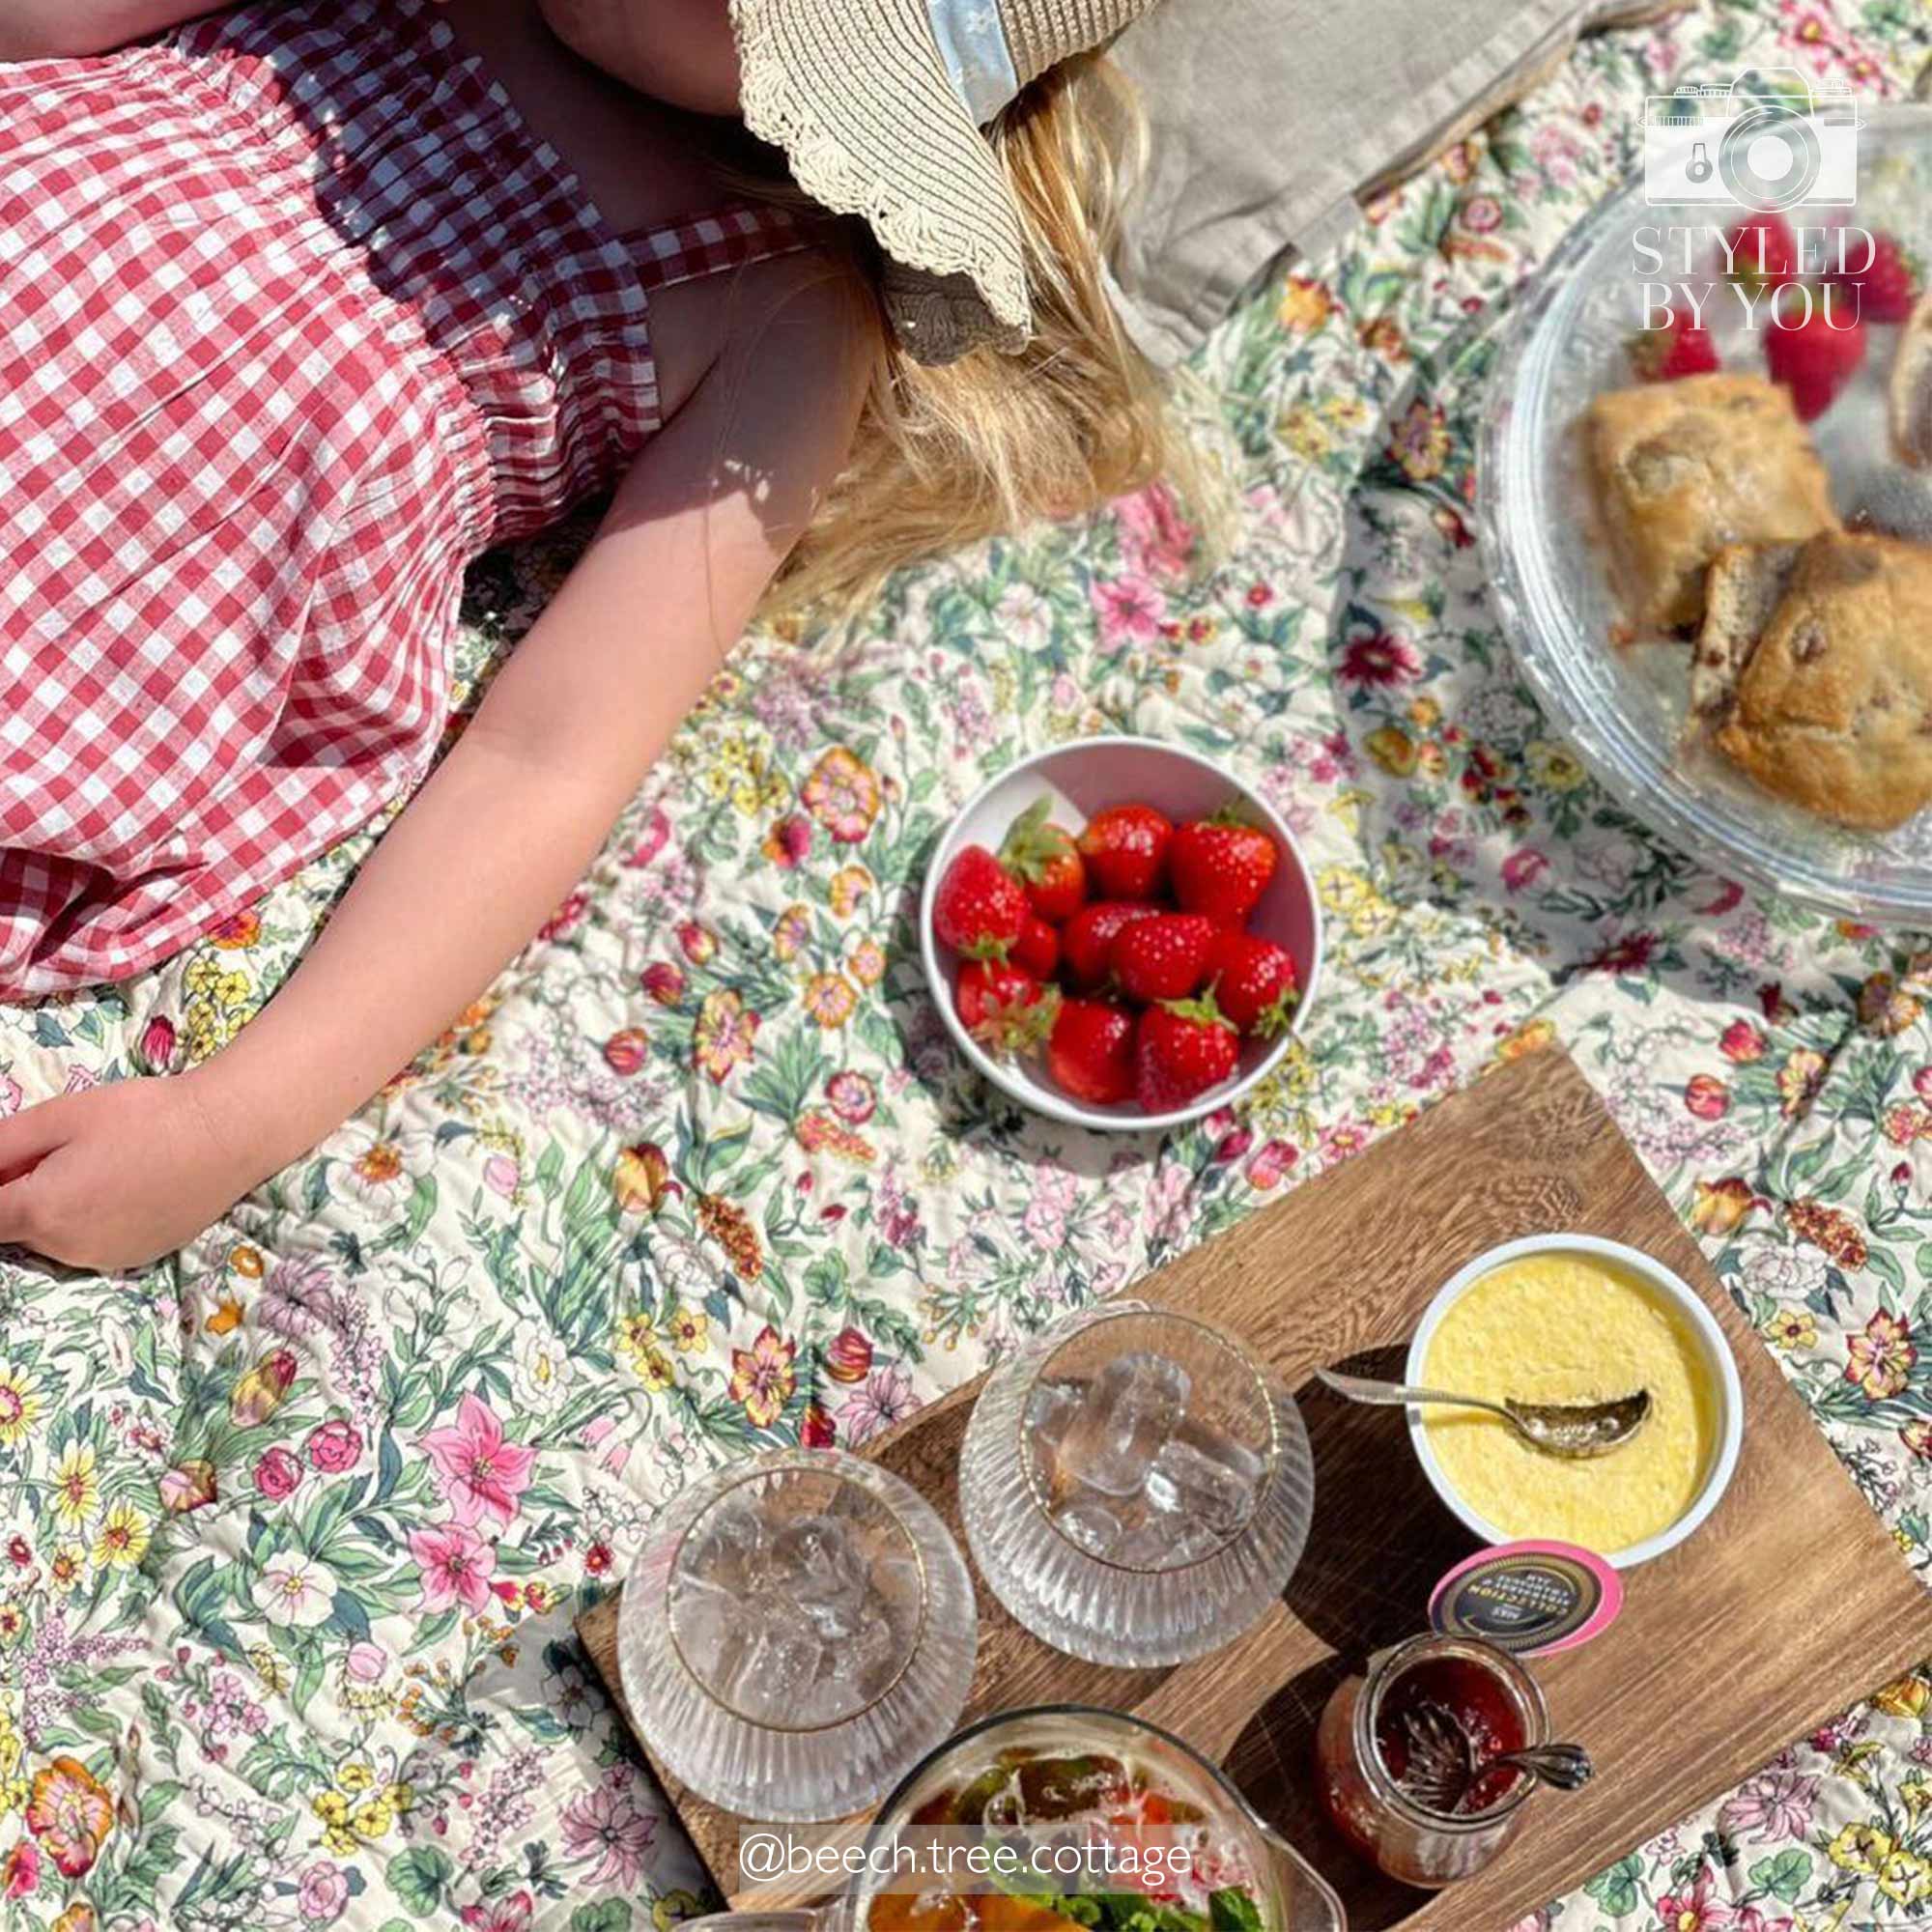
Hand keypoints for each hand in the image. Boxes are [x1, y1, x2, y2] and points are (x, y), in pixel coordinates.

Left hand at [0, 1077, 253, 1271]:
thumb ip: (4, 1145)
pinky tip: (128, 1184)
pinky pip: (94, 1243)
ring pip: (57, 1238)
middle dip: (24, 1195)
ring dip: (60, 1209)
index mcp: (41, 1212)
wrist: (227, 1135)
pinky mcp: (139, 1256)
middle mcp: (67, 1249)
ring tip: (102, 1164)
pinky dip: (95, 1219)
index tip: (15, 1165)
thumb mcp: (62, 1116)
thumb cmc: (145, 1116)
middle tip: (63, 1151)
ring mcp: (106, 1257)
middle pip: (18, 1228)